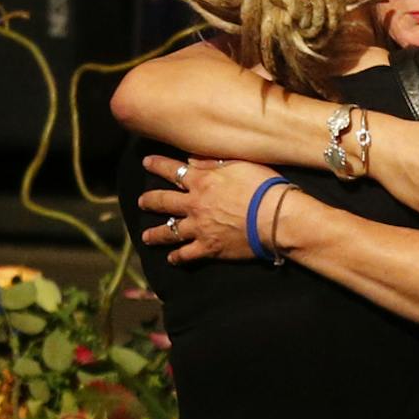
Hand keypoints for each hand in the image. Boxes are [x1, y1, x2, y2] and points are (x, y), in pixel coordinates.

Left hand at [137, 157, 285, 264]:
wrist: (277, 218)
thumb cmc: (264, 187)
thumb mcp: (240, 164)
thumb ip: (213, 162)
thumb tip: (192, 160)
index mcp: (202, 181)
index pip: (173, 170)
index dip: (158, 165)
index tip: (146, 163)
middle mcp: (195, 204)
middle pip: (164, 201)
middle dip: (150, 201)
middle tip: (142, 202)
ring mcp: (199, 228)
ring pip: (169, 231)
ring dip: (155, 234)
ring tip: (146, 237)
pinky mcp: (209, 248)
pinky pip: (187, 254)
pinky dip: (178, 257)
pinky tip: (172, 259)